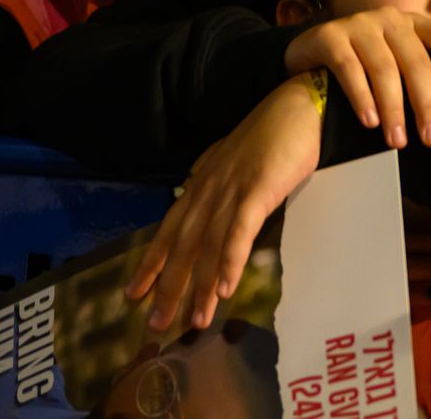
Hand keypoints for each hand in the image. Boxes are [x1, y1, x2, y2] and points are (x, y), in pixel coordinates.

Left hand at [127, 76, 322, 331]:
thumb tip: (196, 196)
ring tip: (195, 321)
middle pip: (183, 246)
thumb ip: (212, 179)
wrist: (297, 105)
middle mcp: (208, 190)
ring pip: (209, 246)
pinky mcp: (256, 191)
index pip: (169, 230)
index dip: (151, 263)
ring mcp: (230, 190)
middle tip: (157, 324)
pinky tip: (225, 289)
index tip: (134, 294)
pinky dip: (229, 261)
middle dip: (169, 287)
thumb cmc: (270, 132)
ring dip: (201, 286)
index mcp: (201, 184)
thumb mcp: (231, 159)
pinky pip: (238, 232)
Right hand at [283, 9, 430, 149]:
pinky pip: (349, 68)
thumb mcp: (409, 52)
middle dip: (427, 103)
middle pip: (416, 61)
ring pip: (383, 68)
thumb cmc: (370, 57)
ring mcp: (359, 25)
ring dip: (393, 108)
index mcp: (415, 23)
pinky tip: (369, 122)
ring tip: (398, 141)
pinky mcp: (330, 36)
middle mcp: (390, 18)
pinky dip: (361, 97)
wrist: (313, 50)